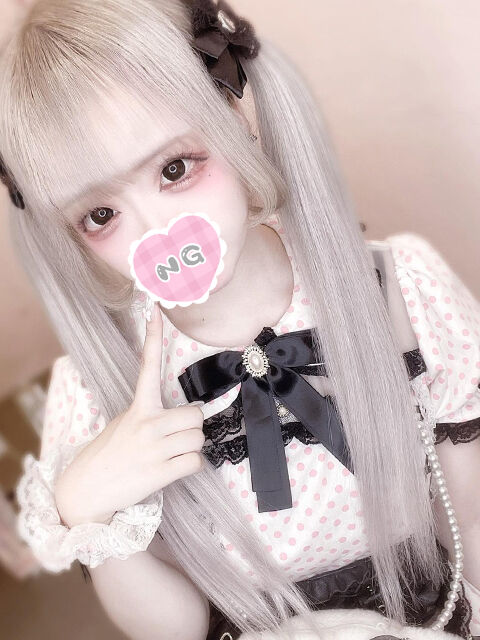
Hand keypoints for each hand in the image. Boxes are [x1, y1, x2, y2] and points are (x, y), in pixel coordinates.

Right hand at [55, 302, 204, 526]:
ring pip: (199, 439)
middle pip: (196, 415)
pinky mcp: (161, 472)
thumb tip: (186, 417)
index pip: (148, 366)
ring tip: (170, 454)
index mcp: (137, 407)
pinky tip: (173, 468)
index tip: (155, 311)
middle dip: (192, 427)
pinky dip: (190, 466)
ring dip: (191, 448)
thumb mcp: (125, 422)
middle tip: (177, 436)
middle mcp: (147, 423)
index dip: (153, 338)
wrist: (88, 489)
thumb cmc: (110, 453)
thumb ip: (152, 414)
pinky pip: (197, 462)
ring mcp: (154, 448)